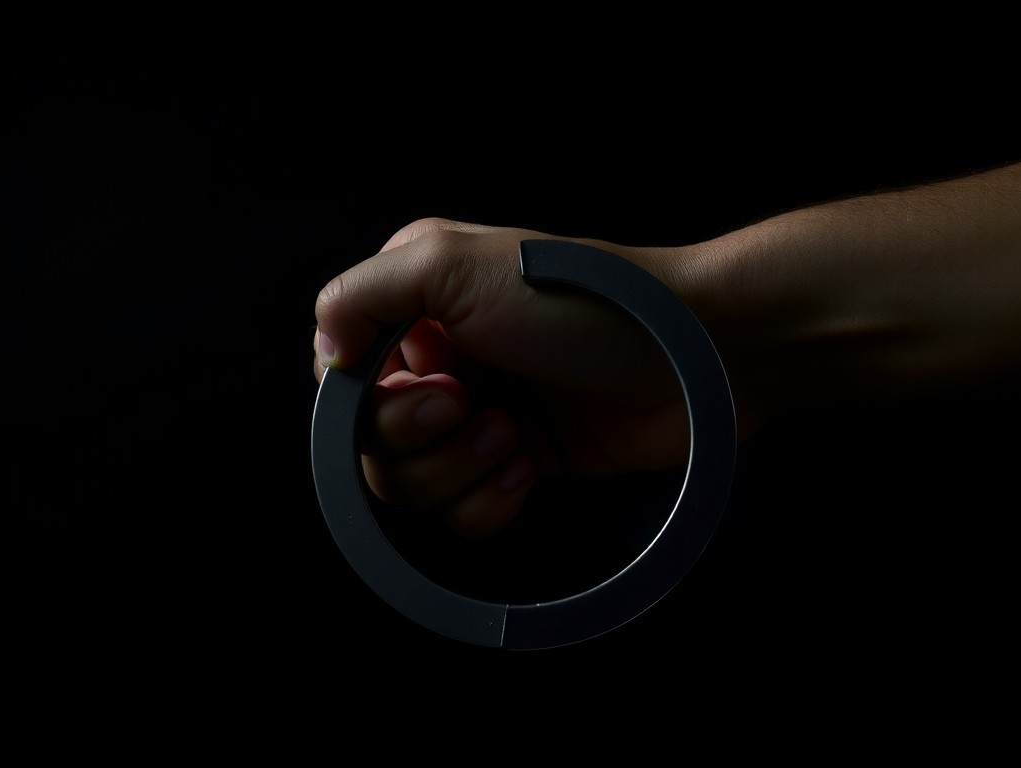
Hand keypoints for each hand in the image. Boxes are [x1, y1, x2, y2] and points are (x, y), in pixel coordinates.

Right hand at [313, 218, 695, 537]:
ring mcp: (476, 415)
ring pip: (413, 486)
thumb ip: (364, 294)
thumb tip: (326, 352)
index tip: (431, 385)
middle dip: (418, 439)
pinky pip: (462, 513)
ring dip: (457, 470)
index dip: (369, 404)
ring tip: (512, 435)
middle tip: (474, 406)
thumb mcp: (455, 265)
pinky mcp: (514, 463)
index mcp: (412, 304)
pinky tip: (526, 467)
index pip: (341, 378)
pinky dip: (487, 502)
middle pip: (371, 443)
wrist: (694, 354)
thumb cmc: (583, 299)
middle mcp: (437, 358)